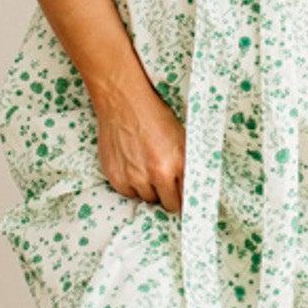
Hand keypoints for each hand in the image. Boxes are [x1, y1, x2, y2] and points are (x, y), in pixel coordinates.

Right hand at [93, 79, 186, 213]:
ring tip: (146, 167)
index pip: (185, 199)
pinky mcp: (116, 176)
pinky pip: (127, 193)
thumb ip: (186, 165)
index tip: (183, 201)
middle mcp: (155, 173)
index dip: (184, 200)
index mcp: (176, 163)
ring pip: (146, 198)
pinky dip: (131, 184)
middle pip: (167, 204)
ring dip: (148, 189)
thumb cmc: (154, 117)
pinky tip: (132, 166)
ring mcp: (133, 177)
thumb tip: (191, 188)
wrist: (124, 103)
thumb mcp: (181, 139)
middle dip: (168, 196)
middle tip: (164, 182)